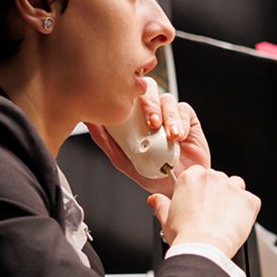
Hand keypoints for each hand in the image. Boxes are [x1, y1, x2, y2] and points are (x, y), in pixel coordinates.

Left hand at [87, 86, 211, 195]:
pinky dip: (181, 122)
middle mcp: (151, 112)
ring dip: (167, 116)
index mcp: (134, 118)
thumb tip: (89, 123)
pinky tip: (178, 137)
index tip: (127, 112)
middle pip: (148, 89)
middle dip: (150, 105)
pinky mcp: (187, 118)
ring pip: (167, 99)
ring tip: (169, 135)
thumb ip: (106, 141)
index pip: (127, 95)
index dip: (126, 96)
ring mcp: (169, 114)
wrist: (178, 186)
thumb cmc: (152, 175)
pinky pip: (184, 109)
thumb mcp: (123, 160)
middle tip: (152, 123)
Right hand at [147, 165, 260, 258]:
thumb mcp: (166, 219)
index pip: (199, 175)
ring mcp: (233, 187)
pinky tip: (237, 223)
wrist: (204, 248)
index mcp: (191, 178)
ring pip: (237, 187)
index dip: (201, 190)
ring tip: (225, 218)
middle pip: (219, 180)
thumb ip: (161, 205)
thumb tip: (155, 199)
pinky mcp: (249, 200)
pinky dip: (247, 212)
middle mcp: (213, 177)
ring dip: (233, 198)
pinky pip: (251, 202)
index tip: (200, 201)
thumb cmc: (185, 236)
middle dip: (217, 194)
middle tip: (212, 214)